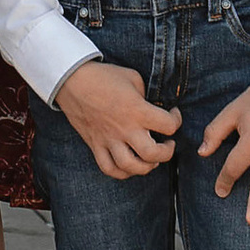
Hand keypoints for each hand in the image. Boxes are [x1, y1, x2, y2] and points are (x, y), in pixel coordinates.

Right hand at [54, 57, 180, 177]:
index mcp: (137, 110)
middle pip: (153, 154)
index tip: (173, 115)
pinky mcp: (95, 145)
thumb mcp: (133, 77)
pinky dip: (122, 172)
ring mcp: (108, 140)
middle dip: (167, 153)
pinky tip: (130, 165)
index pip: (168, 126)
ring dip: (146, 167)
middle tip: (168, 144)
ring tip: (151, 159)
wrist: (72, 80)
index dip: (176, 120)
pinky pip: (109, 168)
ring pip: (131, 167)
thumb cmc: (104, 76)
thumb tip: (153, 107)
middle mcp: (125, 129)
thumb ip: (146, 95)